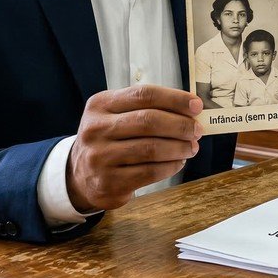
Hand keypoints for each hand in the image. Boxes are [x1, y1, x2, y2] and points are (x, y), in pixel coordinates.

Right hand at [66, 84, 201, 212]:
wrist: (79, 175)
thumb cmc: (109, 138)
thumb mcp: (116, 115)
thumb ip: (147, 108)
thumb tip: (191, 109)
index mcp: (101, 104)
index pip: (144, 95)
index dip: (175, 99)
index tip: (197, 105)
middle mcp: (96, 129)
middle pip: (149, 121)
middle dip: (180, 125)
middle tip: (197, 130)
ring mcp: (100, 157)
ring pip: (151, 149)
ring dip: (179, 148)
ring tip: (191, 147)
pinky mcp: (108, 182)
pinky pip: (149, 172)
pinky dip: (170, 166)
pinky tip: (179, 162)